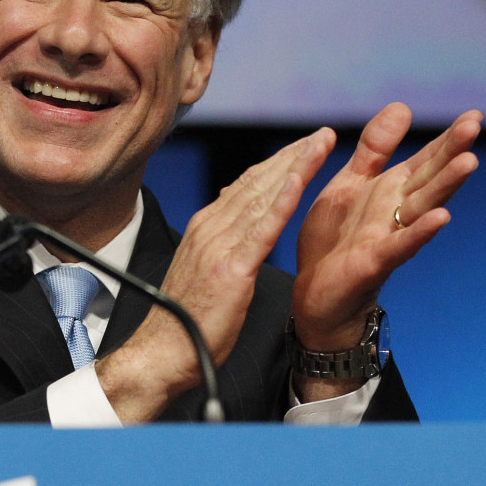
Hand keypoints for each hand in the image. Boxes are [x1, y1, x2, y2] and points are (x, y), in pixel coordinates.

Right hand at [97, 128, 336, 421]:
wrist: (162, 351)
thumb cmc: (184, 321)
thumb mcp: (202, 270)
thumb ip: (219, 242)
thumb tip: (232, 216)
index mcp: (205, 228)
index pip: (245, 186)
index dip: (277, 164)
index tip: (303, 146)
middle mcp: (210, 228)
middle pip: (257, 182)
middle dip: (292, 155)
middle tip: (323, 134)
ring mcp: (220, 246)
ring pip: (263, 196)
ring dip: (295, 166)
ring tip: (321, 144)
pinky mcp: (232, 269)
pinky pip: (262, 228)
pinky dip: (281, 201)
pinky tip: (299, 180)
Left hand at [293, 103, 481, 360]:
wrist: (315, 295)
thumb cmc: (335, 240)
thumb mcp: (350, 184)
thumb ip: (374, 150)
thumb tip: (403, 106)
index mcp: (390, 190)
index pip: (425, 160)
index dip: (446, 139)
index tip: (474, 115)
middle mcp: (397, 211)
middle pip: (430, 178)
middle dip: (451, 152)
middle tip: (475, 125)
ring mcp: (389, 236)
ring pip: (423, 207)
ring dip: (446, 185)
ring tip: (470, 161)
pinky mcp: (375, 261)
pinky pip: (401, 245)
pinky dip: (421, 232)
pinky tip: (442, 218)